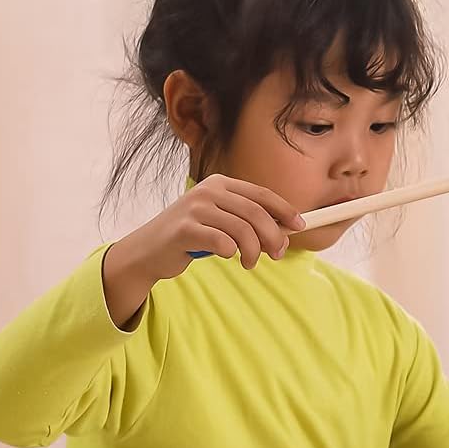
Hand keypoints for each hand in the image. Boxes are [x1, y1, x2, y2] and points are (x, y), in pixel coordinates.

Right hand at [102, 175, 305, 326]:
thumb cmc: (190, 237)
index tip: (300, 226)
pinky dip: (231, 252)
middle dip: (273, 236)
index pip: (261, 194)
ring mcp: (194, 208)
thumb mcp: (220, 222)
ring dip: (253, 251)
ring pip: (242, 230)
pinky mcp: (184, 229)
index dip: (284, 210)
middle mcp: (207, 191)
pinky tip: (227, 256)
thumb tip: (286, 233)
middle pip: (256, 213)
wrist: (148, 251)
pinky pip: (222, 242)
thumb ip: (248, 222)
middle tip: (277, 254)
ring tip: (249, 263)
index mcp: (220, 184)